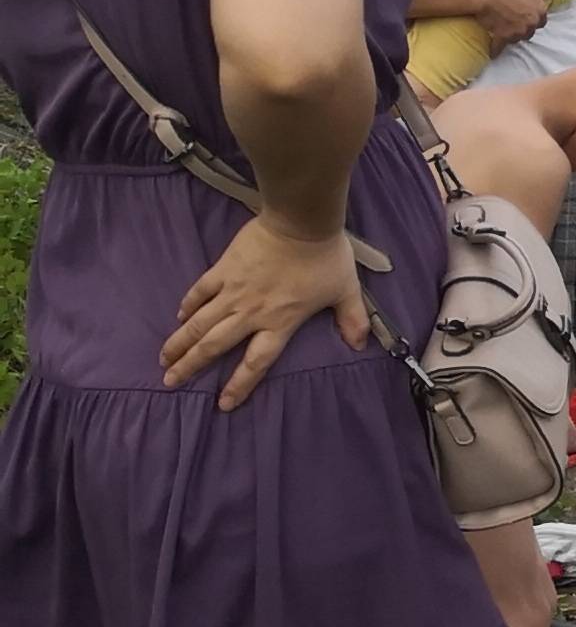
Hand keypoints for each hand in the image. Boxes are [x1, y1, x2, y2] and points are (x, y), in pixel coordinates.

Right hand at [165, 217, 367, 406]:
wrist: (301, 222)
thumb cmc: (326, 258)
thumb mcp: (347, 291)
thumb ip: (353, 319)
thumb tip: (362, 345)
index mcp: (280, 323)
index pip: (257, 363)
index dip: (240, 385)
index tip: (223, 404)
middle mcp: (251, 313)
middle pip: (215, 346)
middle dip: (191, 366)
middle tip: (170, 382)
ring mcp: (233, 291)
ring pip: (199, 323)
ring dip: (179, 342)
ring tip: (164, 359)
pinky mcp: (222, 270)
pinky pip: (199, 291)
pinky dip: (188, 305)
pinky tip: (179, 317)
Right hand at [474, 0, 550, 47]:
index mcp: (539, 10)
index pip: (542, 20)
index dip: (535, 18)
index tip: (528, 16)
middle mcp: (531, 24)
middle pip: (531, 30)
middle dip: (525, 27)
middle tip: (516, 23)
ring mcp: (517, 32)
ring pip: (517, 38)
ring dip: (513, 35)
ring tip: (505, 31)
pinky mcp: (502, 37)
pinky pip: (500, 47)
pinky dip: (496, 49)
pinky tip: (493, 53)